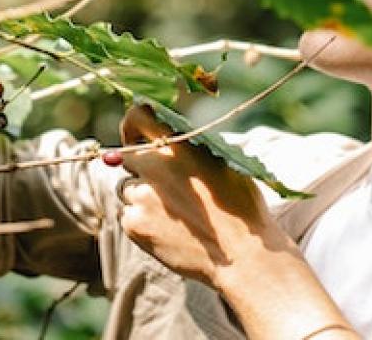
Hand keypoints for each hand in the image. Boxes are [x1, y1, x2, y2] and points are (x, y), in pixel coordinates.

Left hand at [117, 104, 292, 288]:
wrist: (243, 255)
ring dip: (143, 199)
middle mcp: (156, 166)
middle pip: (129, 158)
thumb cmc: (240, 208)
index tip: (133, 137)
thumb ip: (188, 149)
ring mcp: (142, 196)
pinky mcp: (135, 224)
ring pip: (128, 190)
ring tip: (176, 216)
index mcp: (179, 145)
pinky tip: (170, 233)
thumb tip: (165, 143)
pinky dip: (143, 224)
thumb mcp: (221, 162)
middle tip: (165, 190)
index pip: (138, 117)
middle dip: (142, 171)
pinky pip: (128, 217)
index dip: (131, 127)